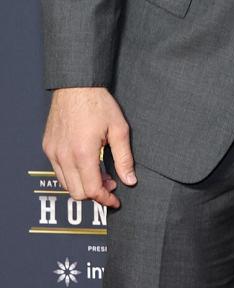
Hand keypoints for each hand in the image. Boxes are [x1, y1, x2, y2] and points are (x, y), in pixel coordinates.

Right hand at [43, 87, 135, 207]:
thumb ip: (124, 158)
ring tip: (102, 173)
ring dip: (84, 185)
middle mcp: (64, 156)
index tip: (115, 200)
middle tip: (112, 183)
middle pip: (77, 192)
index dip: (105, 199)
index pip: (92, 190)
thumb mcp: (119, 129)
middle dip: (96, 193)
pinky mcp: (48, 148)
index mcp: (83, 153)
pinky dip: (73, 174)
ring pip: (66, 184)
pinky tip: (87, 164)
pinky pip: (59, 171)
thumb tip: (130, 180)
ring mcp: (53, 153)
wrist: (76, 86)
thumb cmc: (99, 104)